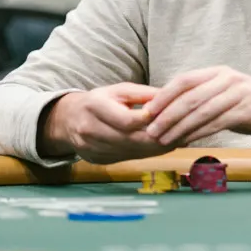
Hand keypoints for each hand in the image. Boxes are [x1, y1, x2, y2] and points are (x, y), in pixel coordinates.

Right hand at [42, 83, 170, 164]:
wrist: (69, 120)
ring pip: (132, 152)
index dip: (150, 120)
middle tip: (182, 133)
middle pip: (131, 140)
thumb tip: (171, 96)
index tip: (170, 116)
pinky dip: (147, 153)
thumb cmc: (99, 101)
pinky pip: (128, 158)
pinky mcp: (98, 160)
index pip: (127, 120)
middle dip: (159, 137)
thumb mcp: (118, 90)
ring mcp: (92, 148)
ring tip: (178, 140)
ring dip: (156, 148)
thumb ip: (143, 94)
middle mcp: (90, 130)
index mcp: (94, 107)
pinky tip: (162, 147)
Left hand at [142, 66, 250, 148]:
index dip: (164, 95)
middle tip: (151, 130)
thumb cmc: (242, 104)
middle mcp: (227, 79)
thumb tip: (163, 106)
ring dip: (179, 128)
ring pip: (202, 112)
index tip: (147, 110)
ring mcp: (239, 94)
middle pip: (191, 97)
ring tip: (163, 139)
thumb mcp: (221, 93)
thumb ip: (198, 95)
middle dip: (168, 115)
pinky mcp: (248, 111)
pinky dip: (198, 134)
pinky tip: (185, 141)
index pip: (185, 80)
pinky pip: (217, 123)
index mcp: (217, 72)